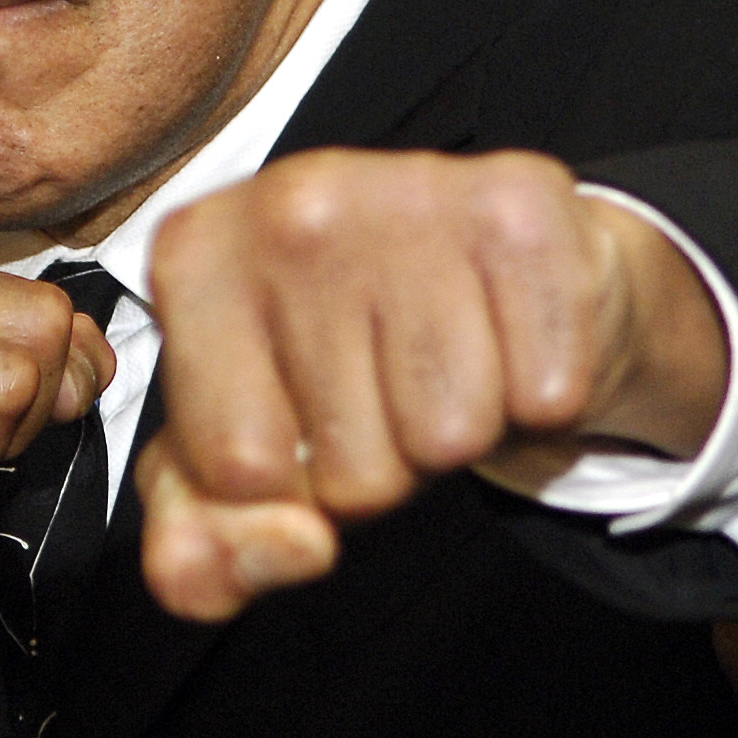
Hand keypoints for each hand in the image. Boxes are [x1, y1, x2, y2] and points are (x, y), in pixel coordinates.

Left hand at [137, 147, 726, 620]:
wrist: (497, 271)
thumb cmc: (352, 361)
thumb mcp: (240, 466)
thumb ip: (200, 547)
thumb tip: (296, 547)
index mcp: (194, 256)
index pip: (238, 473)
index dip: (286, 489)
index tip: (300, 422)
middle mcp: (290, 202)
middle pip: (353, 469)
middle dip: (382, 463)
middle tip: (390, 387)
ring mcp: (406, 189)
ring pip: (450, 437)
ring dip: (460, 432)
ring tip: (446, 361)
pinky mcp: (520, 204)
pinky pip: (544, 395)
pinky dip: (541, 395)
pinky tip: (510, 335)